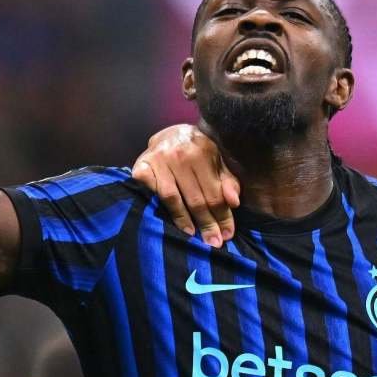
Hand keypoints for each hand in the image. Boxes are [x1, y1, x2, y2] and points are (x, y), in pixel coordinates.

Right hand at [132, 124, 240, 246]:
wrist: (169, 133)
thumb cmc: (199, 152)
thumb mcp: (218, 162)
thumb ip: (227, 182)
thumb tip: (234, 202)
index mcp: (205, 151)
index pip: (215, 193)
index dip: (223, 216)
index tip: (227, 235)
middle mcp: (182, 154)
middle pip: (196, 198)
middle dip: (206, 223)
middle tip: (213, 243)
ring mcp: (160, 159)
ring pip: (173, 198)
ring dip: (183, 220)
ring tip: (192, 235)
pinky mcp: (142, 166)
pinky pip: (153, 192)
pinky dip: (160, 206)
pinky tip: (166, 219)